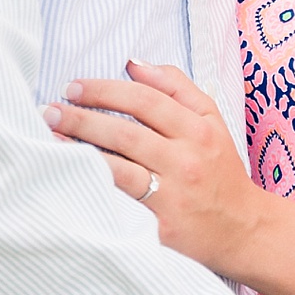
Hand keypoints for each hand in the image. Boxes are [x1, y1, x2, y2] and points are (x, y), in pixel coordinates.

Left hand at [44, 61, 264, 276]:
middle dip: (83, 117)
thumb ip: (176, 86)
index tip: (74, 86)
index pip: (144, 101)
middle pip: (126, 132)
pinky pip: (121, 202)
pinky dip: (94, 186)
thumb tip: (133, 64)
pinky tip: (71, 174)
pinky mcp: (162, 227)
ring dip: (80, 150)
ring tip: (51, 137)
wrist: (243, 230)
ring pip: (119, 167)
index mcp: (198, 129)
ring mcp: (174, 195)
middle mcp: (187, 160)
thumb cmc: (220, 170)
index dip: (105, 90)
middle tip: (51, 109)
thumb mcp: (212, 119)